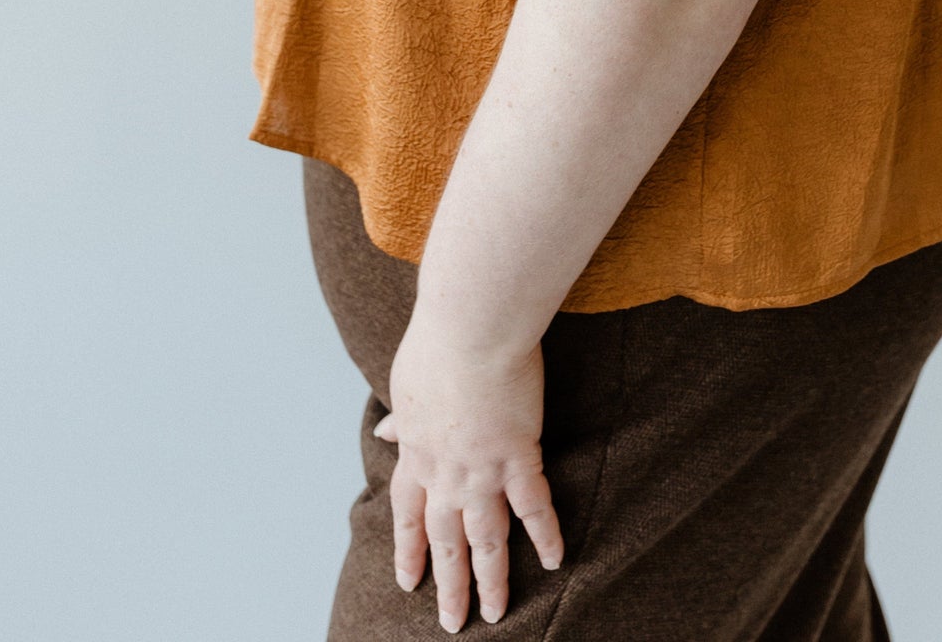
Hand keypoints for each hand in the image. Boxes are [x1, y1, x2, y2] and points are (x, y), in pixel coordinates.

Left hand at [375, 304, 563, 629]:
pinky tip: (556, 559)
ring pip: (487, 538)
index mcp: (416, 454)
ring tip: (496, 613)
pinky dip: (545, 534)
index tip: (409, 582)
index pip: (408, 515)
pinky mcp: (518, 456)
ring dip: (491, 580)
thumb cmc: (436, 345)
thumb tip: (385, 431)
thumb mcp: (405, 385)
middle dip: (449, 584)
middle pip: (446, 541)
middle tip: (453, 623)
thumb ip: (402, 418)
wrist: (470, 329)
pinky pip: (534, 506)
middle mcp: (445, 474)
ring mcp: (482, 470)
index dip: (409, 551)